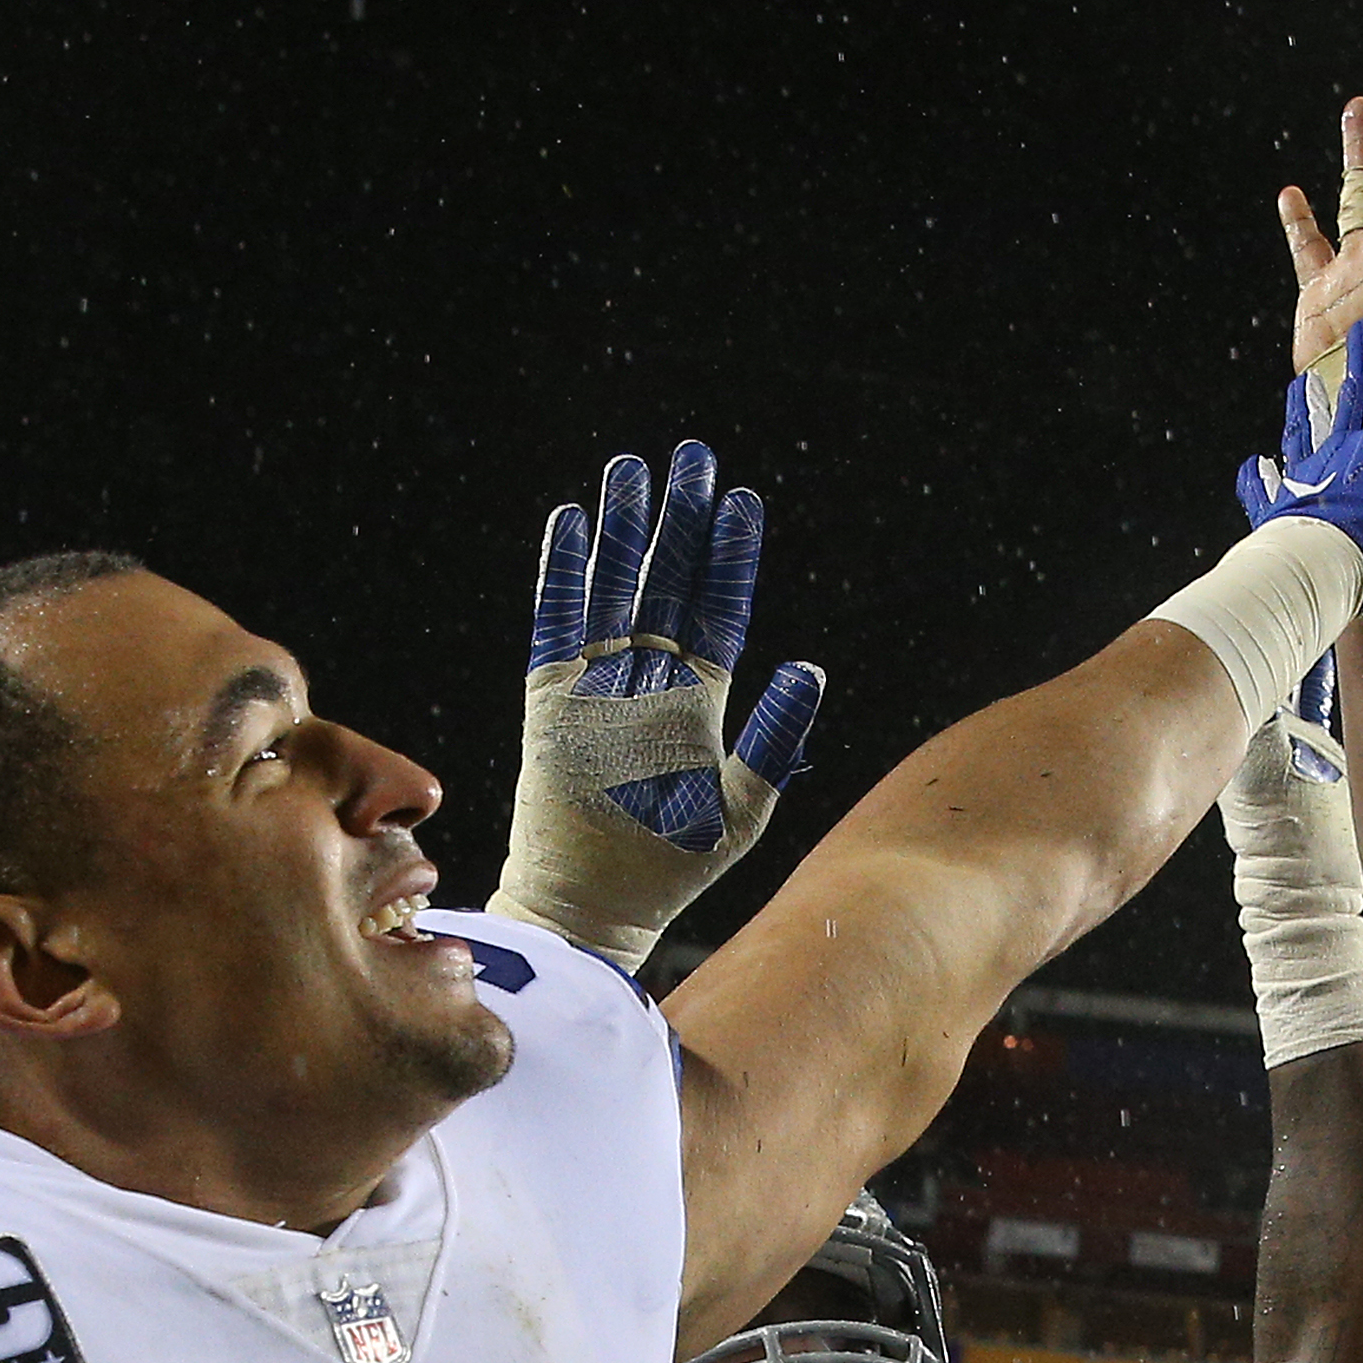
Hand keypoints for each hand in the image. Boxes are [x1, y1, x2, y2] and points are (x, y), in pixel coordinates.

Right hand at [484, 437, 827, 965]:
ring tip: (631, 471)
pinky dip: (564, 574)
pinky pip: (557, 621)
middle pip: (667, 582)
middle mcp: (649, 681)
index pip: (719, 609)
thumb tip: (811, 667)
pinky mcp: (551, 697)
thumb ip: (777, 735)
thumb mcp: (744, 804)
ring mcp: (598, 685)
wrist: (595, 905)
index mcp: (700, 698)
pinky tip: (574, 524)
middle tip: (692, 458)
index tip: (741, 501)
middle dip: (679, 521)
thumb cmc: (673, 865)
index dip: (730, 557)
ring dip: (621, 530)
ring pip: (611, 588)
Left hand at [1240, 312, 1362, 616]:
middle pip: (1359, 392)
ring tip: (1302, 385)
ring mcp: (1308, 477)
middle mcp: (1348, 447)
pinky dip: (1261, 478)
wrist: (1321, 575)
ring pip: (1307, 429)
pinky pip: (1266, 490)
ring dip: (1307, 406)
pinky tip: (1256, 466)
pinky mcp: (1277, 512)